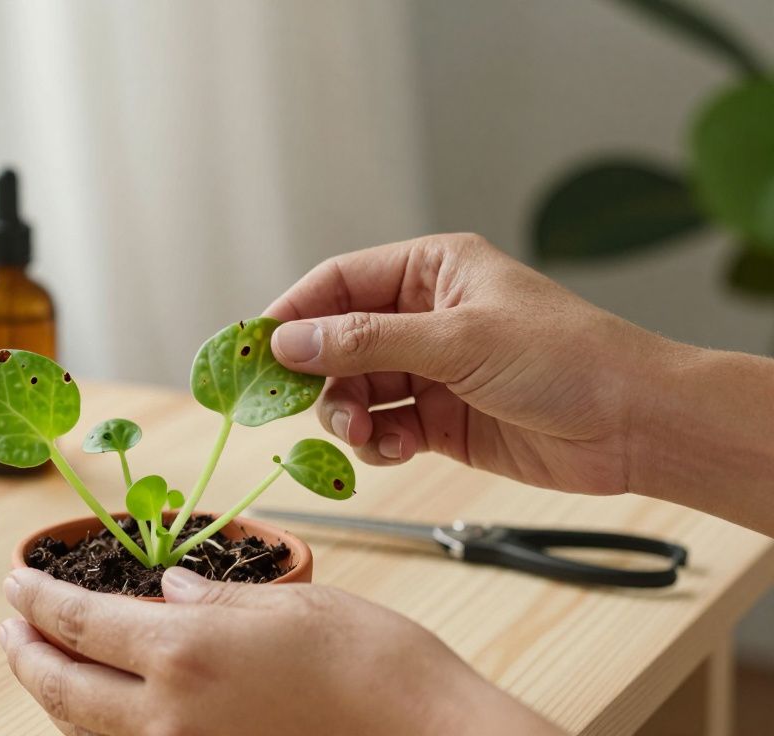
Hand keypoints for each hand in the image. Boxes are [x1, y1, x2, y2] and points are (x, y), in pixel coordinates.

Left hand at [0, 567, 560, 735]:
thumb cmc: (373, 663)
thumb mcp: (290, 604)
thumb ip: (215, 600)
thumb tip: (171, 590)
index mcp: (184, 652)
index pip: (81, 622)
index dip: (39, 599)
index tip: (16, 581)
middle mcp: (171, 713)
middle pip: (65, 687)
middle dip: (27, 653)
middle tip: (8, 626)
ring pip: (90, 729)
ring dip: (54, 693)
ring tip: (40, 662)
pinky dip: (100, 727)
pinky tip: (103, 707)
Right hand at [264, 233, 672, 494]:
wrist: (634, 425)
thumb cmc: (566, 359)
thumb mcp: (458, 340)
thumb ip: (367, 341)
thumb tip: (290, 339)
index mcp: (433, 270)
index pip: (339, 282)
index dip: (293, 312)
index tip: (255, 347)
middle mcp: (426, 316)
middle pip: (338, 341)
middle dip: (319, 375)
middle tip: (297, 405)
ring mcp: (432, 369)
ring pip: (356, 389)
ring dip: (347, 413)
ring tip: (361, 432)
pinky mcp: (441, 420)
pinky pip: (384, 427)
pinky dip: (378, 442)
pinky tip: (395, 448)